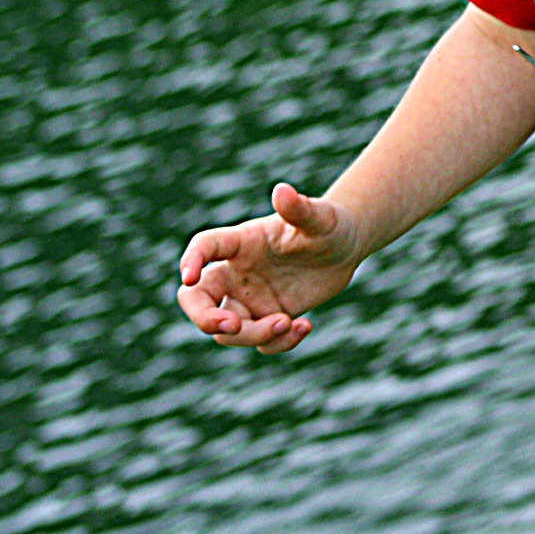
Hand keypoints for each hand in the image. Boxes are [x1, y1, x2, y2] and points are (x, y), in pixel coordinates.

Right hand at [176, 183, 365, 353]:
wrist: (345, 247)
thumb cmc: (328, 225)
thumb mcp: (319, 218)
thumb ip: (299, 208)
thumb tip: (281, 190)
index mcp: (241, 243)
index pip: (205, 247)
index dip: (191, 259)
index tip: (189, 275)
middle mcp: (237, 273)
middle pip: (197, 299)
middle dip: (205, 317)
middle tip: (233, 326)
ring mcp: (250, 299)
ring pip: (228, 330)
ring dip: (254, 333)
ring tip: (290, 322)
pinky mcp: (268, 318)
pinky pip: (260, 342)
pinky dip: (279, 342)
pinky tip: (306, 326)